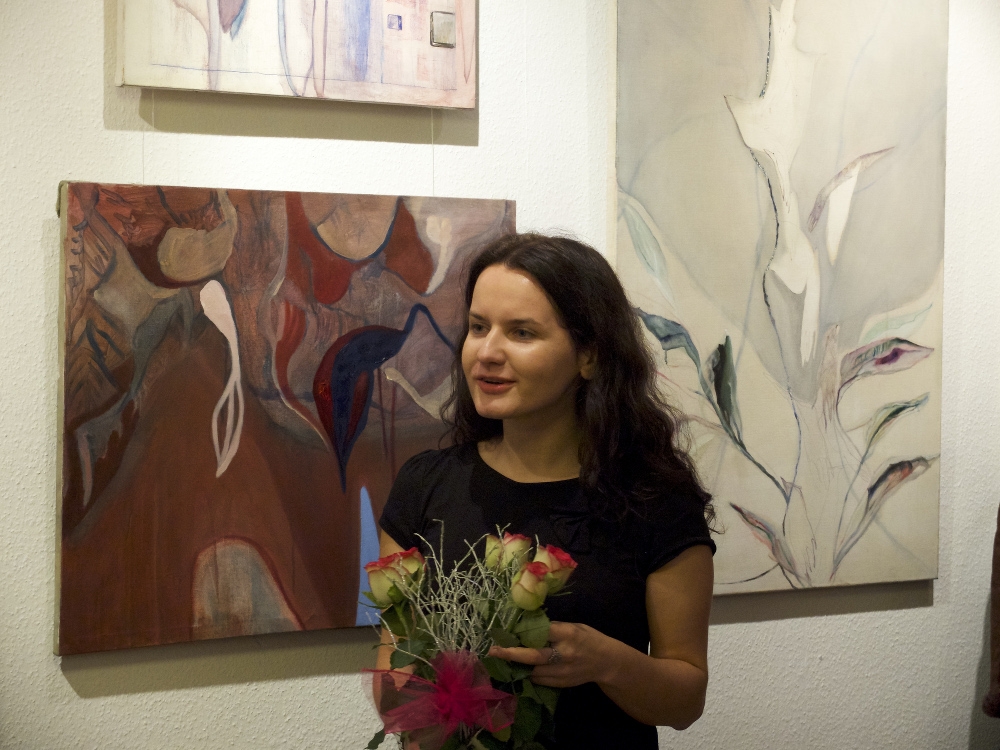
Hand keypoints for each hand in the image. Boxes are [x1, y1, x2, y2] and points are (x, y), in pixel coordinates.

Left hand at [487, 621, 618, 688]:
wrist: (607, 662)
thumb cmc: (589, 639)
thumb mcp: (575, 627)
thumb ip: (554, 628)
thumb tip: (529, 627)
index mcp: (568, 634)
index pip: (542, 632)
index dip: (523, 632)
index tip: (507, 631)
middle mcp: (564, 654)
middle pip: (533, 656)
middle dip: (511, 654)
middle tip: (493, 651)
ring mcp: (563, 671)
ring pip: (533, 671)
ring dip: (517, 666)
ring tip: (503, 659)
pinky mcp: (561, 683)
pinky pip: (539, 680)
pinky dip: (529, 674)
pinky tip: (521, 669)